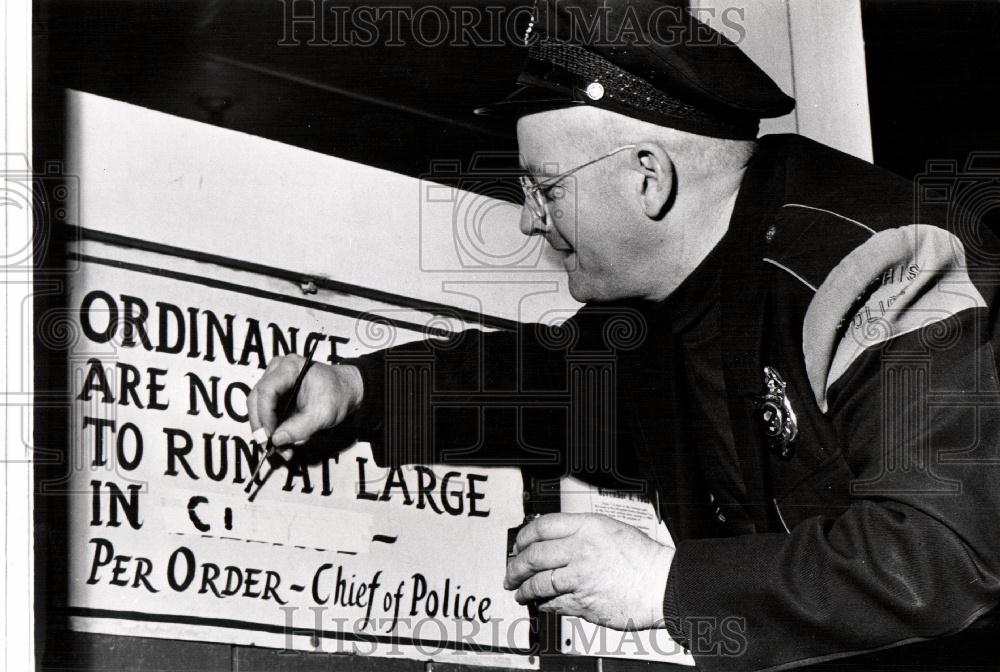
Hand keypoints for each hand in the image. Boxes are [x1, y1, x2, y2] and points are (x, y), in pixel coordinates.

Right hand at [247, 354, 362, 446]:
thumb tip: (276, 440)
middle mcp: (277, 370)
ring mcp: (273, 380)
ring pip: (257, 407)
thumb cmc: (337, 396)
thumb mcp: (323, 415)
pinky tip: (281, 442)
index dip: (264, 415)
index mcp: (290, 368)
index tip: (271, 437)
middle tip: (269, 447)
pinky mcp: (274, 392)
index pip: (267, 391)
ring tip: (279, 449)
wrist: (346, 391)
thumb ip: (299, 428)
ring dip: (265, 430)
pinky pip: (264, 411)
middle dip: (261, 426)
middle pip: (256, 399)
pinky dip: (270, 428)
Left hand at [505, 513, 673, 630]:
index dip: (524, 537)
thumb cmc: (642, 558)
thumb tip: (552, 538)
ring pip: (538, 582)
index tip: (518, 545)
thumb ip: (582, 531)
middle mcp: (581, 549)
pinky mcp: (583, 601)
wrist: (662, 584)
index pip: (542, 527)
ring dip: (524, 589)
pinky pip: (553, 603)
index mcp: (588, 527)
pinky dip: (543, 604)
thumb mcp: (611, 529)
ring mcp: (581, 576)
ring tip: (520, 592)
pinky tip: (542, 603)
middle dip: (515, 566)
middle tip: (511, 572)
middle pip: (534, 555)